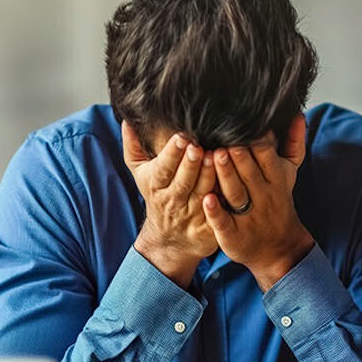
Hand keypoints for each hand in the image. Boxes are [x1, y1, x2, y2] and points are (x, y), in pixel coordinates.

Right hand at [123, 121, 217, 286]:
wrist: (169, 239)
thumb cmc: (157, 196)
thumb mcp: (141, 174)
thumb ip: (133, 148)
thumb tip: (126, 121)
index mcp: (156, 184)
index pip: (162, 168)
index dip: (172, 154)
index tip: (181, 138)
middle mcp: (172, 200)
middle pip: (183, 181)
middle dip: (190, 164)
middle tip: (199, 147)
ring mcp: (191, 214)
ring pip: (202, 193)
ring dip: (210, 176)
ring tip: (217, 157)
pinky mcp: (208, 227)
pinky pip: (218, 211)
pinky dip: (225, 197)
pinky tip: (234, 180)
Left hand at [203, 115, 314, 291]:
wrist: (278, 248)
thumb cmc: (277, 201)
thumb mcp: (288, 174)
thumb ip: (293, 144)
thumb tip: (297, 113)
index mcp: (275, 179)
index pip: (267, 157)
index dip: (258, 142)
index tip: (247, 125)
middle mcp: (263, 196)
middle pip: (250, 173)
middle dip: (240, 156)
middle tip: (226, 139)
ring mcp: (248, 216)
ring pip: (236, 194)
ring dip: (226, 176)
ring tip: (214, 157)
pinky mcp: (234, 234)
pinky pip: (224, 222)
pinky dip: (215, 212)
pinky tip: (206, 199)